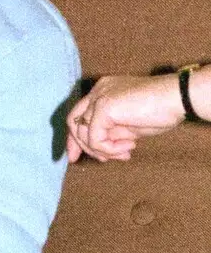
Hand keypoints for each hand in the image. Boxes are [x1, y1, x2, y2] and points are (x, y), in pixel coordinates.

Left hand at [66, 73, 184, 161]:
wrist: (177, 98)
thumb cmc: (160, 111)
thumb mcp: (129, 126)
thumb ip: (112, 133)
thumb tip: (98, 151)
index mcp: (103, 92)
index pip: (78, 117)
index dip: (75, 139)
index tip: (75, 158)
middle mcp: (98, 91)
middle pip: (74, 124)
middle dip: (83, 147)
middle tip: (103, 161)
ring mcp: (99, 97)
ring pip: (84, 134)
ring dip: (104, 150)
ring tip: (125, 152)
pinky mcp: (103, 107)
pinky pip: (95, 138)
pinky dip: (109, 149)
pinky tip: (130, 146)